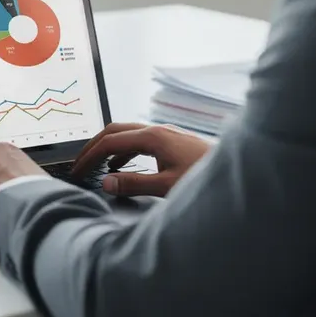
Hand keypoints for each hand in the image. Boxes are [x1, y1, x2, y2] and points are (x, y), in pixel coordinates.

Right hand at [71, 123, 212, 196]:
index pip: (110, 141)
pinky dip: (123, 150)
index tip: (77, 171)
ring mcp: (166, 134)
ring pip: (127, 133)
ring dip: (108, 147)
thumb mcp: (166, 186)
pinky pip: (139, 140)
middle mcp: (157, 130)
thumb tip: (106, 182)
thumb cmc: (205, 178)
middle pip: (115, 130)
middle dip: (94, 146)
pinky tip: (121, 165)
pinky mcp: (172, 142)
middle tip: (79, 164)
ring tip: (95, 165)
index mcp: (153, 137)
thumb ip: (133, 184)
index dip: (89, 156)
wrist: (239, 173)